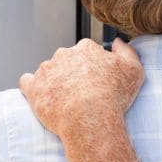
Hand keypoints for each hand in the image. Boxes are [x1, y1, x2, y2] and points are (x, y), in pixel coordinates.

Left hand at [19, 38, 144, 140]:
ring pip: (49, 71)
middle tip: (82, 92)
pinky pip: (28, 82)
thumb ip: (127, 51)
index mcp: (86, 48)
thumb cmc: (114, 97)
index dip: (93, 67)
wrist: (90, 119)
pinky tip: (40, 95)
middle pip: (67, 60)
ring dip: (54, 81)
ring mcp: (46, 70)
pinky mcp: (33, 87)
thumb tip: (118, 42)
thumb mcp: (134, 71)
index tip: (97, 81)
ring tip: (64, 100)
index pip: (87, 52)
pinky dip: (32, 87)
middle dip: (73, 72)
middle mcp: (64, 54)